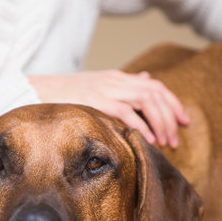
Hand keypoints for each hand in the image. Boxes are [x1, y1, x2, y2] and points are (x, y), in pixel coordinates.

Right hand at [28, 70, 188, 147]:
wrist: (37, 91)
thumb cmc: (66, 95)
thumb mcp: (98, 85)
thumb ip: (124, 85)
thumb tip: (147, 79)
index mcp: (117, 78)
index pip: (155, 85)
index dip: (172, 103)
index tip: (183, 121)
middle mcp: (116, 81)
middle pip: (155, 93)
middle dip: (171, 116)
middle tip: (177, 138)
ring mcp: (106, 90)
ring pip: (146, 100)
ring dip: (160, 122)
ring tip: (166, 142)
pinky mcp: (96, 101)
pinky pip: (126, 112)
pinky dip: (140, 126)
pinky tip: (147, 140)